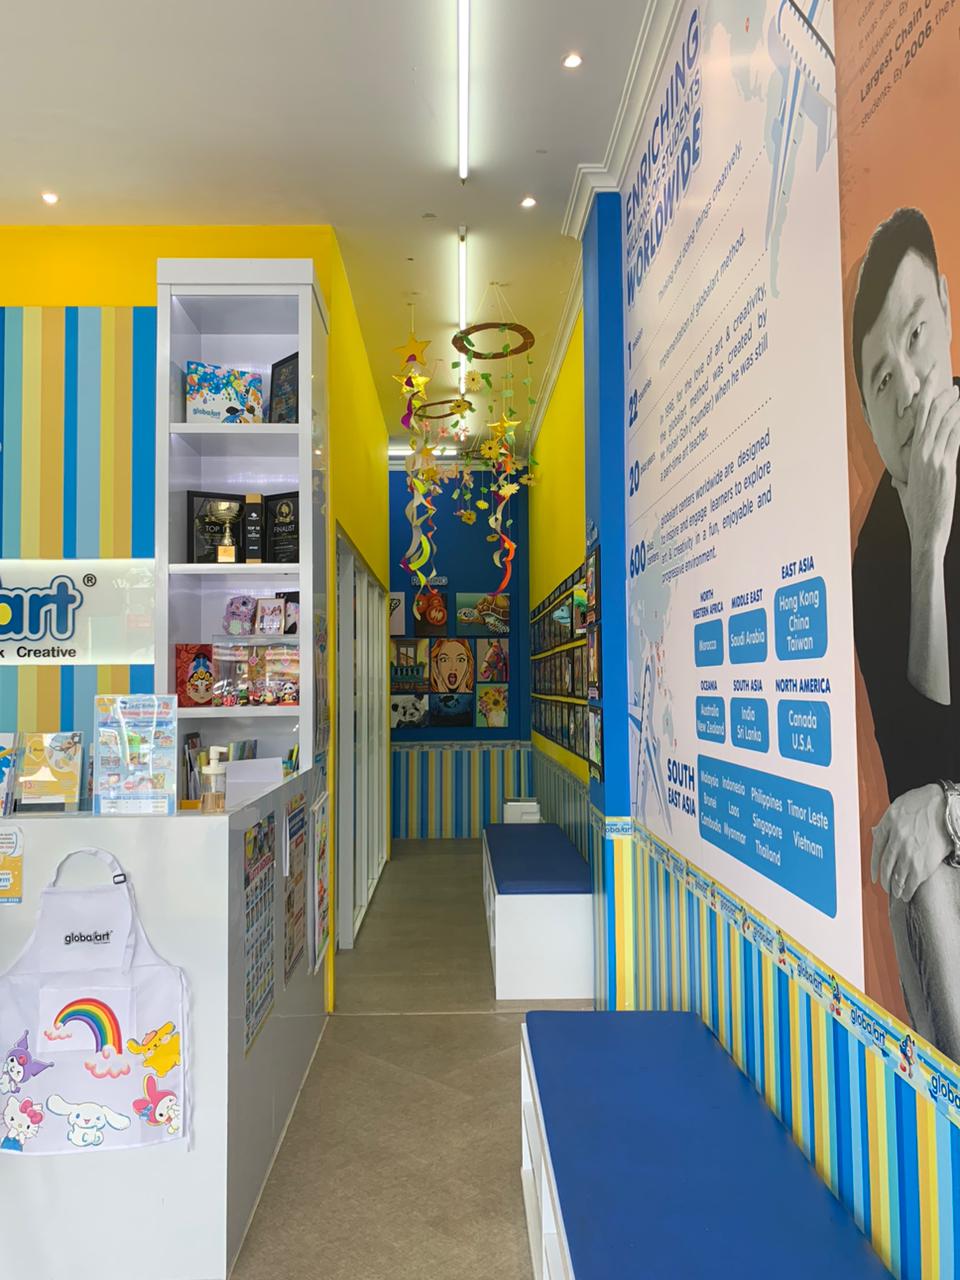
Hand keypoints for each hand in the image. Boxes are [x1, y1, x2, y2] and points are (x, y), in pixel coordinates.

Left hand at [871, 783, 951, 900]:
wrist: (946, 806)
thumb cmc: (924, 802)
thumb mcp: (897, 807)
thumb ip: (886, 823)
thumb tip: (876, 834)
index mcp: (888, 825)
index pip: (876, 850)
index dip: (874, 866)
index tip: (874, 876)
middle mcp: (896, 840)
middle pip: (885, 866)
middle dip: (884, 880)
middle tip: (885, 886)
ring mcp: (909, 853)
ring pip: (897, 876)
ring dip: (895, 888)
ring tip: (896, 893)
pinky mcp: (923, 864)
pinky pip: (912, 882)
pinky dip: (907, 890)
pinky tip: (906, 894)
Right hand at [895, 381, 959, 560]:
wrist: (925, 530)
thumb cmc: (916, 513)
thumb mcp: (905, 493)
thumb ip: (903, 481)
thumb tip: (898, 478)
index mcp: (911, 456)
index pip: (918, 420)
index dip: (925, 397)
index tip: (932, 382)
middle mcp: (921, 454)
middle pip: (932, 416)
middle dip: (943, 396)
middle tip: (953, 384)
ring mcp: (934, 460)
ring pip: (945, 423)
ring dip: (955, 406)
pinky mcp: (946, 468)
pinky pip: (955, 439)